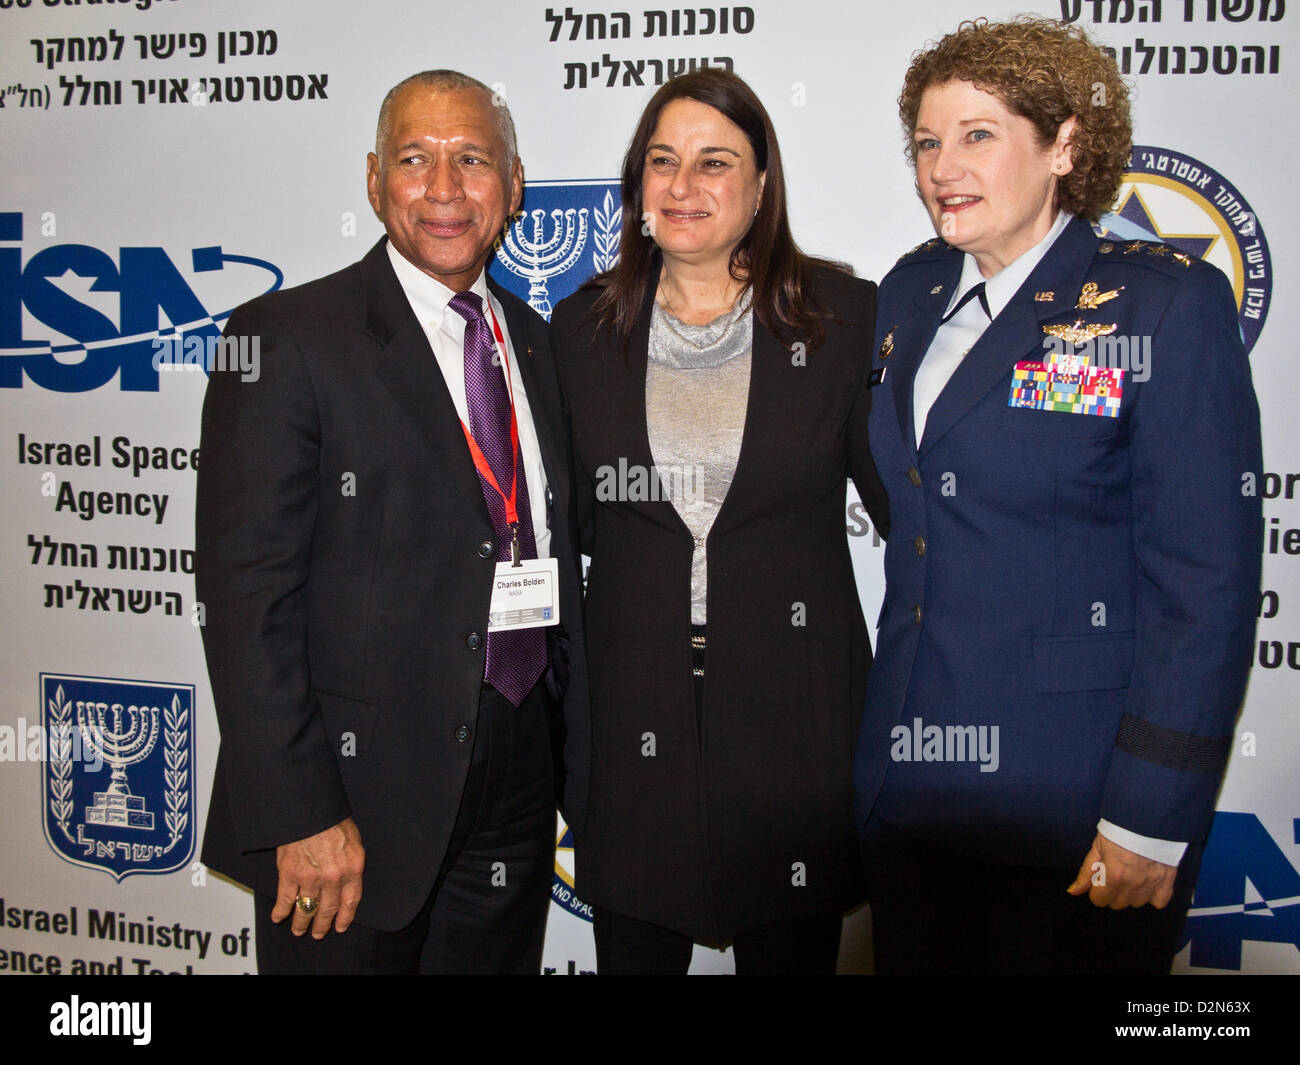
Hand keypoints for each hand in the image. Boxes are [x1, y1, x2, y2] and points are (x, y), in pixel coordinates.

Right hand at [270, 817, 364, 937]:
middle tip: (318, 934)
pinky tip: (278, 917)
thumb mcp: (354, 840)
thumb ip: (351, 862)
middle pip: (328, 910)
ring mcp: (310, 878)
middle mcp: (333, 878)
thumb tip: (349, 878)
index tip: (340, 927)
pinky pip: (285, 900)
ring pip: (306, 909)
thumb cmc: (332, 820)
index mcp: (352, 869)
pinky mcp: (290, 875)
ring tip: (299, 930)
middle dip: (322, 925)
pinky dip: (280, 911)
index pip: (350, 902)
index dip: (345, 918)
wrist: (310, 810)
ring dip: (301, 923)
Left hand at [1067, 832, 1176, 909]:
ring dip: (1131, 893)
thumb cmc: (1119, 829)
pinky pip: (1159, 902)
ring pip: (1137, 903)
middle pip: (1118, 904)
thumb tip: (1074, 891)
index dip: (1096, 890)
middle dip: (1112, 892)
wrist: (1148, 817)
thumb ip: (1086, 872)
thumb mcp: (1098, 847)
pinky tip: (1147, 882)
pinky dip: (1153, 896)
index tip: (1100, 879)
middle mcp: (1133, 884)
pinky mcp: (1168, 881)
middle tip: (1115, 874)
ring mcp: (1152, 884)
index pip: (1099, 900)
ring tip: (1131, 874)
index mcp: (1113, 875)